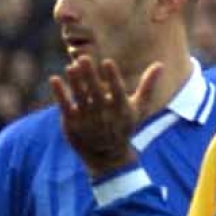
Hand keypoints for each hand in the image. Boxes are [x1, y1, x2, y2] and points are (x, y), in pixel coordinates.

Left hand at [49, 53, 156, 176]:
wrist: (107, 157)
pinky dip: (60, 94)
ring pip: (80, 97)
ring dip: (75, 82)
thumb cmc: (124, 127)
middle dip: (90, 76)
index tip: (107, 62)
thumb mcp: (138, 108)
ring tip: (70, 67)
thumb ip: (147, 86)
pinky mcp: (72, 123)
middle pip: (96, 92)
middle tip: (83, 58)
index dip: (112, 77)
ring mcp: (87, 119)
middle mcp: (104, 114)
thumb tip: (161, 64)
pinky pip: (64, 106)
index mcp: (120, 109)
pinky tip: (54, 79)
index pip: (117, 91)